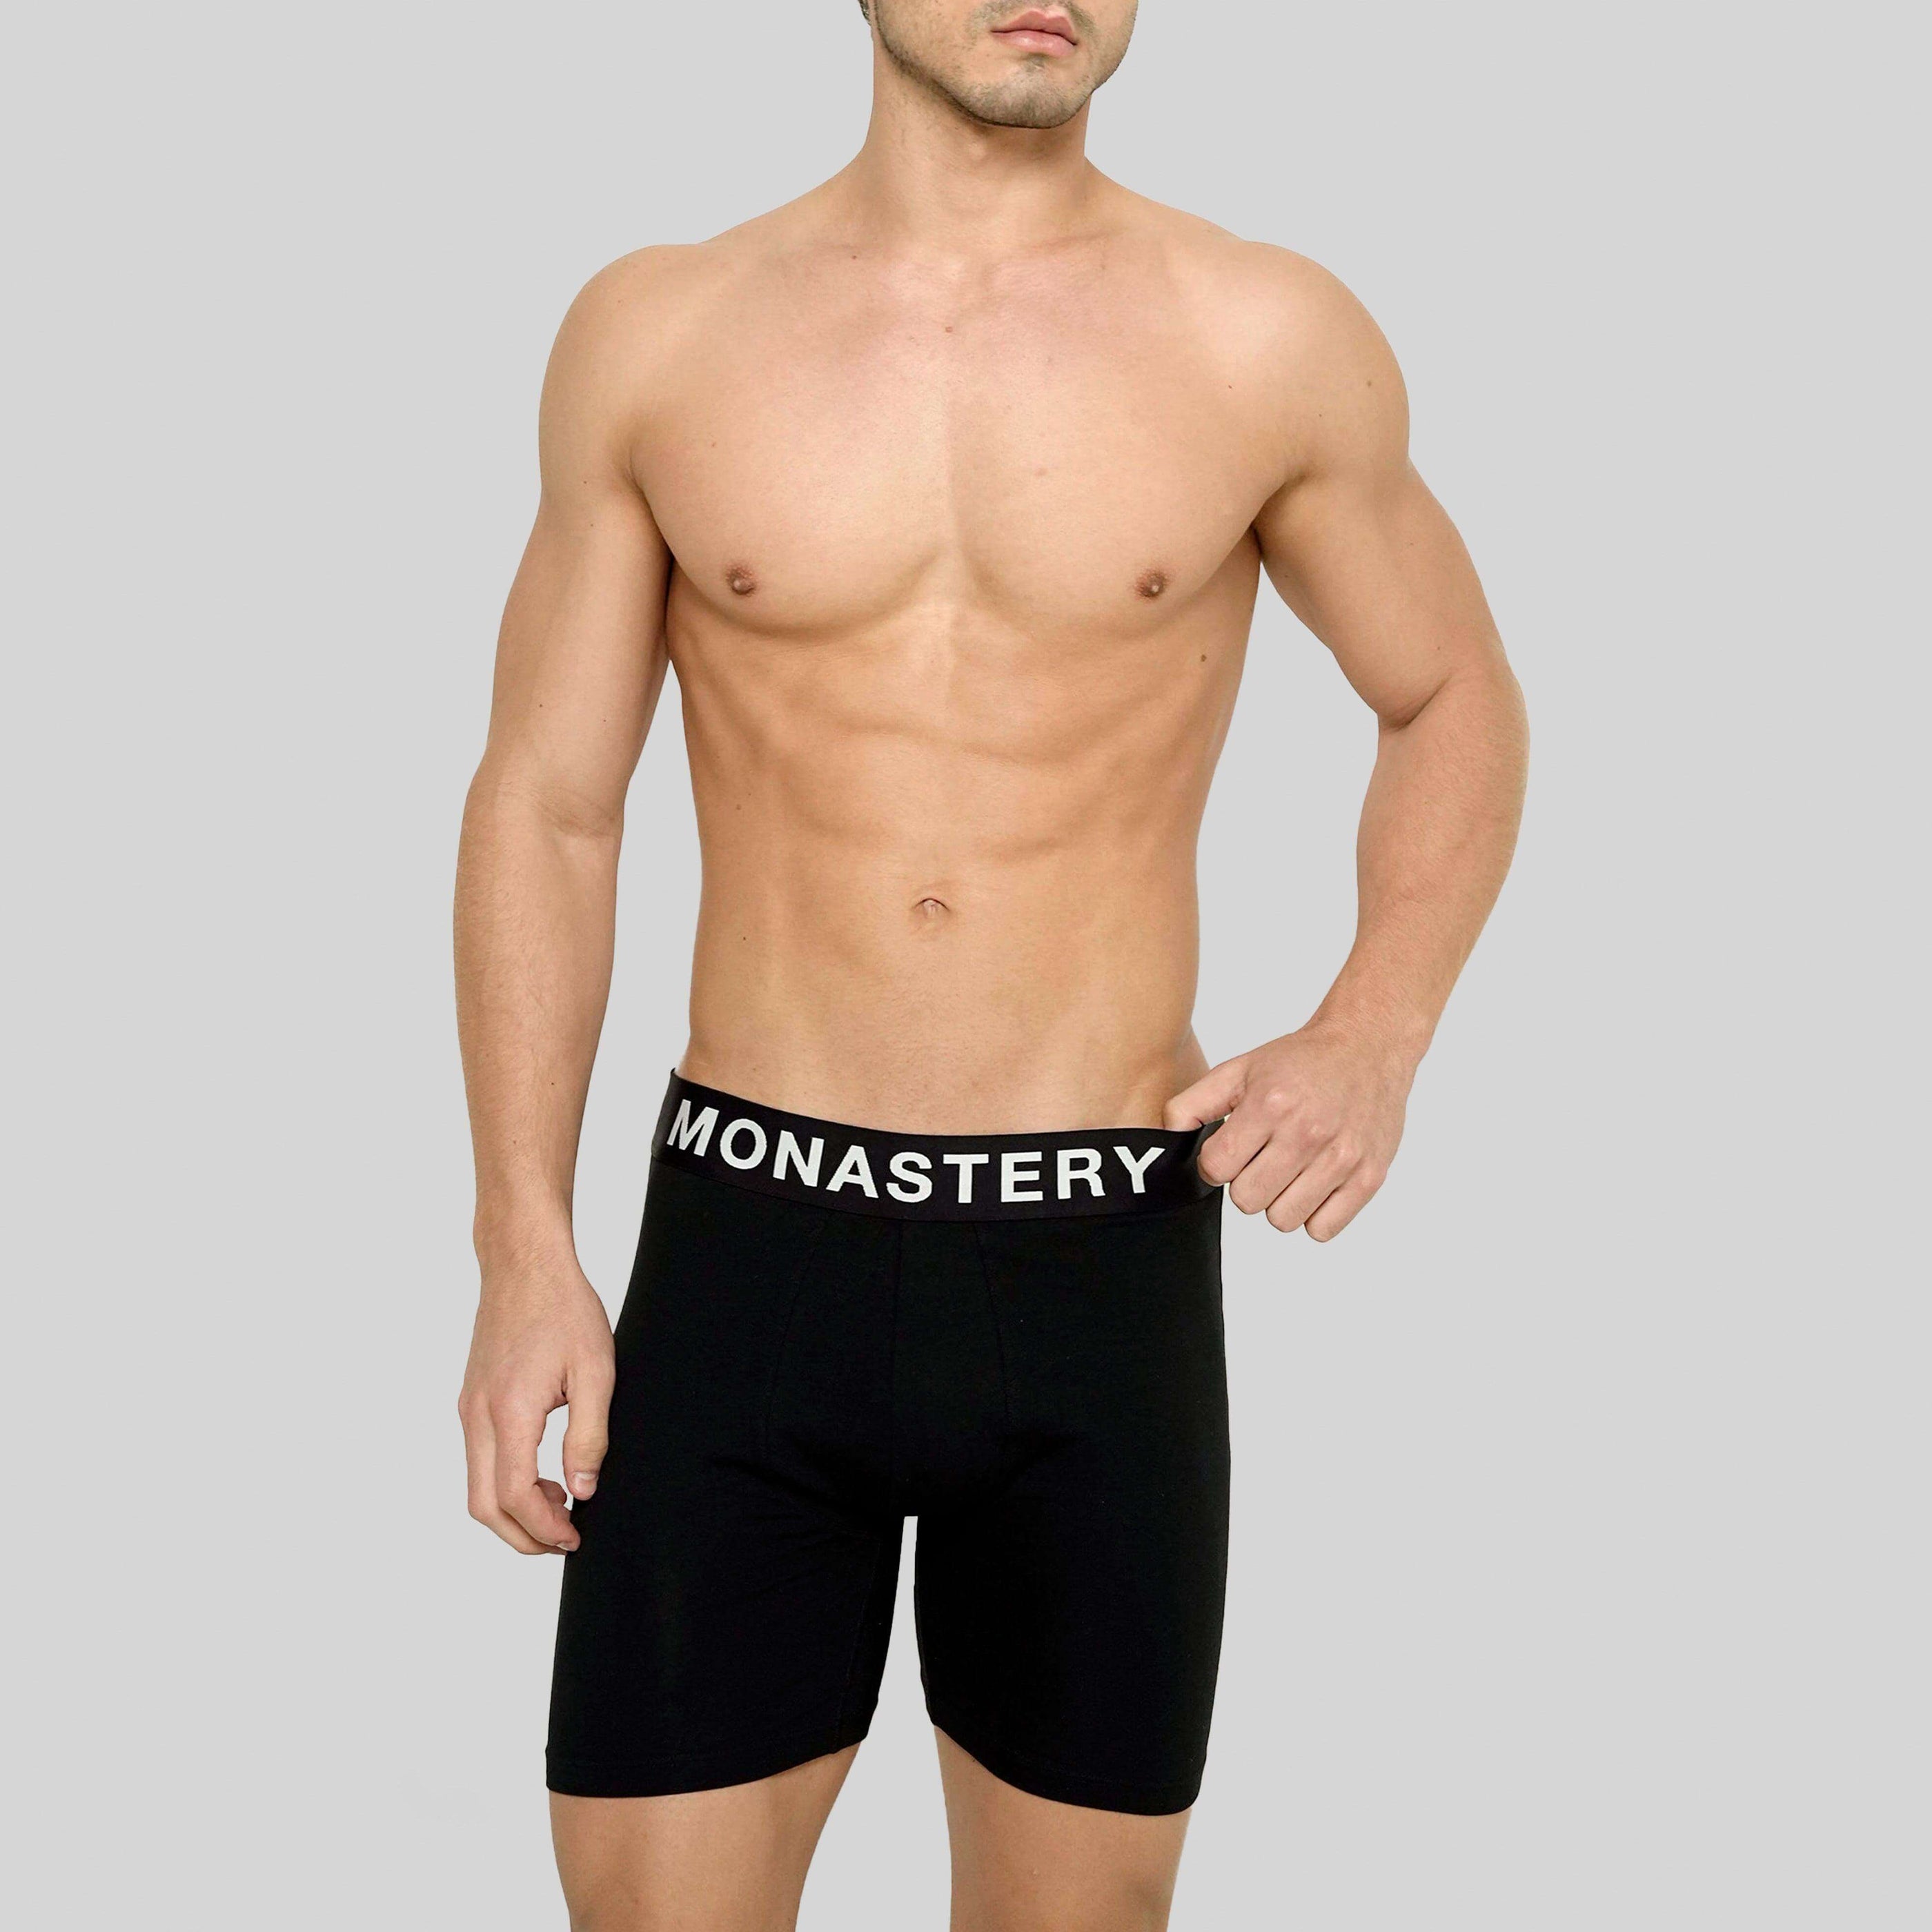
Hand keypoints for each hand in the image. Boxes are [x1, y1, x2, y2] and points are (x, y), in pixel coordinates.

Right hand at [458, 1249, 614, 1553]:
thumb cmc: (563, 1307)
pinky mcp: (471, 1399)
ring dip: (513, 1510)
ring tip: (561, 1501)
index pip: (515, 1496)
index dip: (544, 1529)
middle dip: (522, 1536)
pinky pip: (479, 1458)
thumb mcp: (596, 1371)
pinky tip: (543, 1470)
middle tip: (565, 1538)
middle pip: (484, 1505)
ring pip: (476, 1486)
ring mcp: (468, 1408)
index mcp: (509, 1411)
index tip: (575, 1537)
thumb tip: (583, 1489)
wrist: (524, 1263)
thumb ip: (589, 1436)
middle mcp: (477, 1415)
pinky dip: (505, 1481)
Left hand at [1166, 1022, 1416, 1238]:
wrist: (1367, 1047)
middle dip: (1246, 1183)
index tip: (1231, 1150)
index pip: (1216, 1168)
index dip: (1216, 1163)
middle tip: (1263, 1158)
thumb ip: (1193, 1104)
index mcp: (1270, 1105)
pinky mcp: (1369, 1177)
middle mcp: (1307, 1133)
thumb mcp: (1239, 1069)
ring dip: (1279, 1201)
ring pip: (1283, 1220)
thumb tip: (1167, 1140)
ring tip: (1290, 1169)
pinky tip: (1315, 1183)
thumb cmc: (1300, 1061)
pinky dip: (1314, 1214)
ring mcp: (1342, 1158)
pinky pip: (1321, 1229)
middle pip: (1246, 1201)